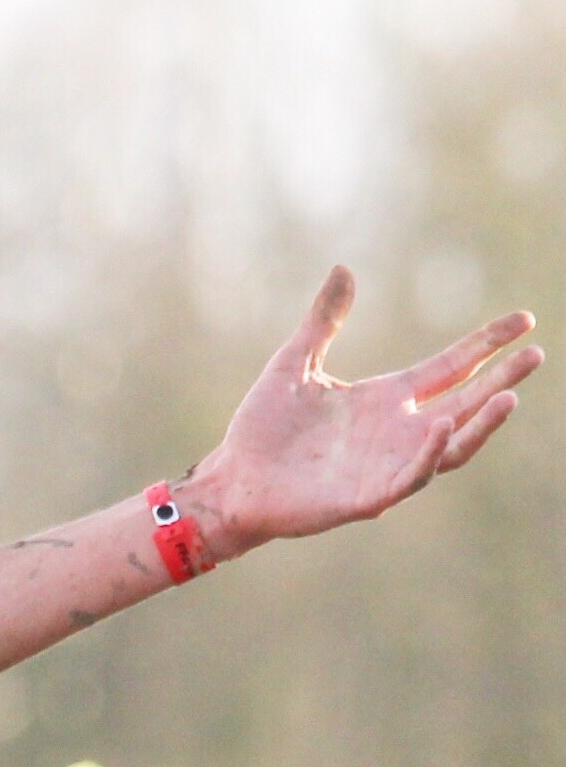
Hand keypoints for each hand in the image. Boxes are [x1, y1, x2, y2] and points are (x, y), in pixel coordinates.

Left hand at [186, 265, 540, 557]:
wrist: (233, 479)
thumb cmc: (263, 428)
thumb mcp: (293, 364)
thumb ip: (323, 322)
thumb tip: (344, 269)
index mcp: (386, 399)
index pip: (450, 366)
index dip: (486, 344)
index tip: (524, 320)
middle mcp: (398, 431)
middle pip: (465, 402)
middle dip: (501, 380)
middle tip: (535, 353)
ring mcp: (388, 465)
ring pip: (452, 444)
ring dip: (480, 423)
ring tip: (509, 396)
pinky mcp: (369, 497)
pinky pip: (410, 477)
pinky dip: (429, 456)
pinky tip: (443, 427)